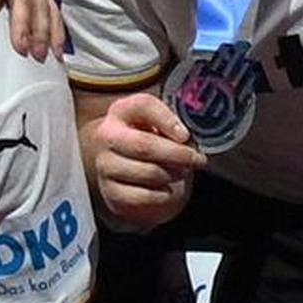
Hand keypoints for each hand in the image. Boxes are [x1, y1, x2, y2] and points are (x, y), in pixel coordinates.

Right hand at [87, 89, 200, 226]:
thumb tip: (188, 140)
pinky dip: (162, 195)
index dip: (167, 120)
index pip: (142, 106)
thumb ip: (175, 125)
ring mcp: (105, 165)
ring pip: (148, 172)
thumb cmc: (152, 142)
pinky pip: (144, 196)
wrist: (130, 170)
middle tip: (197, 160)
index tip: (186, 135)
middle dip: (178, 154)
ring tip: (181, 172)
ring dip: (172, 175)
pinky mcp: (110, 191)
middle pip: (144, 145)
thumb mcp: (161, 126)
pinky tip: (166, 189)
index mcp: (122, 112)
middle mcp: (107, 136)